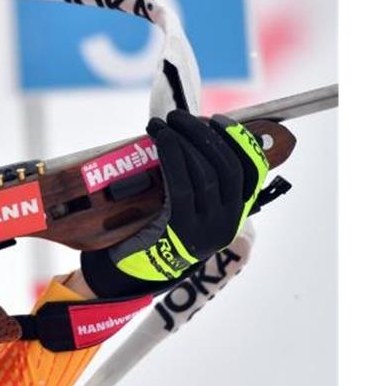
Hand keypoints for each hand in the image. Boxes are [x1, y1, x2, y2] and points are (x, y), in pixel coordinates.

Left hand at [80, 110, 268, 297]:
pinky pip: (182, 185)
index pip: (250, 171)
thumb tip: (191, 131)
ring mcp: (207, 229)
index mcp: (235, 215)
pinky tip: (159, 138)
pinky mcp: (182, 231)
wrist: (135, 270)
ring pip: (204, 173)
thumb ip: (196, 179)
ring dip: (182, 140)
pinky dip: (172, 155)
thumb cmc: (158, 230)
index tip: (217, 119)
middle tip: (178, 116)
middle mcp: (228, 223)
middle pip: (226, 167)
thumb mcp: (186, 206)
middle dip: (202, 134)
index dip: (238, 141)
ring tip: (161, 123)